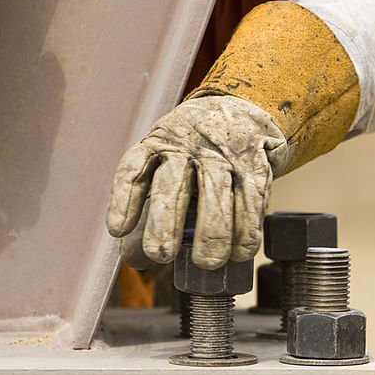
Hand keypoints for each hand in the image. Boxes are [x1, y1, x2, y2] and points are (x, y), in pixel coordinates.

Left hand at [106, 95, 289, 269]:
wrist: (243, 111)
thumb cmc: (197, 155)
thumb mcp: (167, 169)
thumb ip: (150, 212)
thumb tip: (135, 259)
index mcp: (157, 146)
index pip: (133, 169)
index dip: (124, 200)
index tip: (118, 230)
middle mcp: (187, 145)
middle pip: (172, 182)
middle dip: (165, 222)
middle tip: (161, 254)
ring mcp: (223, 150)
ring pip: (215, 189)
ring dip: (213, 231)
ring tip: (208, 262)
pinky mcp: (255, 159)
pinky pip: (251, 195)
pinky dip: (247, 228)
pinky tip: (240, 252)